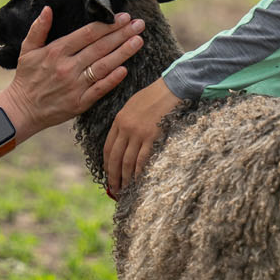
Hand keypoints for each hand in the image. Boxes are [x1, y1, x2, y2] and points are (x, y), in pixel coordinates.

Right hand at [0, 6, 144, 135]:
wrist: (21, 110)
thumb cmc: (26, 78)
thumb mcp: (27, 50)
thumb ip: (38, 28)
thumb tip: (47, 9)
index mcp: (56, 51)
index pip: (87, 34)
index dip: (107, 25)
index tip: (123, 17)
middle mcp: (67, 67)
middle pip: (100, 47)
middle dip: (121, 34)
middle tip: (139, 24)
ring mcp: (75, 86)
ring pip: (103, 66)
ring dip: (123, 53)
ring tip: (138, 41)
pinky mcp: (79, 103)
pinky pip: (99, 89)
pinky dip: (112, 79)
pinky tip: (125, 69)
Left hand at [103, 77, 179, 193]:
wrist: (172, 88)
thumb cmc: (156, 95)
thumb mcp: (133, 105)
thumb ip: (126, 122)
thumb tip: (124, 139)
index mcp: (119, 120)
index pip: (108, 148)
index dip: (107, 164)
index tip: (108, 175)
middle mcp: (126, 128)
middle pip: (115, 158)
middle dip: (113, 176)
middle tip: (114, 190)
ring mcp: (138, 133)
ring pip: (127, 161)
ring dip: (125, 178)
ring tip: (125, 191)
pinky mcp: (152, 136)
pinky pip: (142, 159)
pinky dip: (138, 172)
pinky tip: (138, 182)